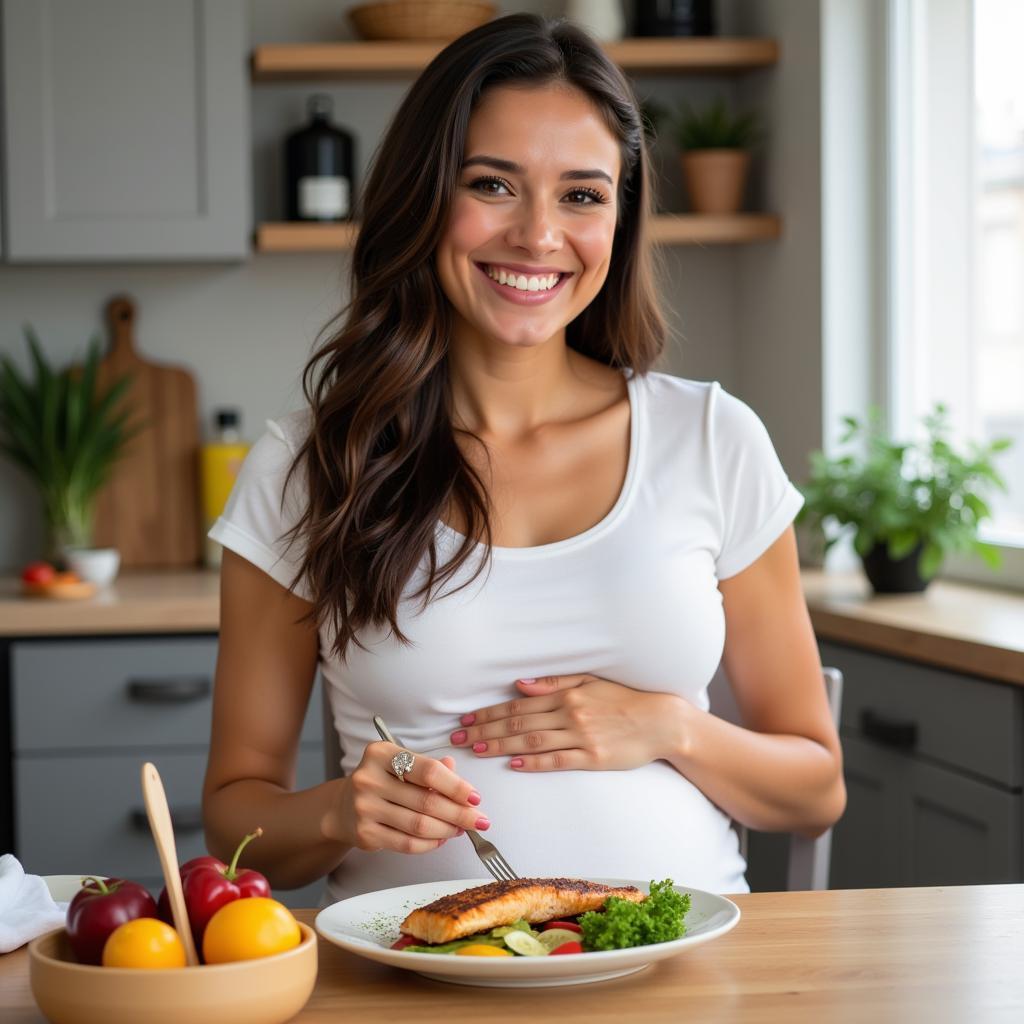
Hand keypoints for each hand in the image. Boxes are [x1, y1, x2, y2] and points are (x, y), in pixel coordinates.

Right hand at [323, 744, 487, 853]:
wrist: (343, 807)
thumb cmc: (382, 782)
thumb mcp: (403, 766)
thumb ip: (431, 769)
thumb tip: (459, 776)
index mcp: (381, 754)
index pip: (428, 771)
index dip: (456, 786)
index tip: (475, 797)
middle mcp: (369, 779)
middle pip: (426, 801)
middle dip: (459, 813)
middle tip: (478, 820)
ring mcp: (364, 807)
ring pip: (419, 825)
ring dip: (447, 830)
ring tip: (461, 829)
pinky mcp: (365, 834)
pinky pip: (407, 844)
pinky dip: (430, 844)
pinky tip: (441, 839)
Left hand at [450, 674, 682, 771]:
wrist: (660, 722)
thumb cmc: (624, 700)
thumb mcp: (590, 682)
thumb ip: (554, 682)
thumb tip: (520, 684)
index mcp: (566, 695)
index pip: (518, 705)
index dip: (489, 712)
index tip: (466, 719)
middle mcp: (570, 714)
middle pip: (518, 722)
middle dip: (485, 730)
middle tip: (458, 738)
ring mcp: (581, 737)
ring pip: (532, 741)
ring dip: (501, 745)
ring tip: (476, 750)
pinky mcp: (593, 758)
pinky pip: (557, 760)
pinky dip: (534, 763)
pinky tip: (514, 765)